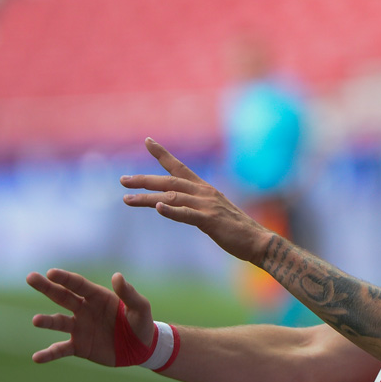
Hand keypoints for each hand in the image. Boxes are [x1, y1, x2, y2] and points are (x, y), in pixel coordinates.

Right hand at [28, 269, 152, 364]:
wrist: (141, 349)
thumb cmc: (141, 323)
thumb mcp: (140, 307)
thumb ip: (129, 293)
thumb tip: (117, 276)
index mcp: (98, 297)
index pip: (78, 285)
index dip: (65, 278)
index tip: (50, 272)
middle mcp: (85, 310)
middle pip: (62, 296)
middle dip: (46, 287)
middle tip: (30, 277)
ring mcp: (79, 328)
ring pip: (59, 322)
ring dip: (47, 321)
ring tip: (36, 321)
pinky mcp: (79, 347)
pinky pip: (61, 349)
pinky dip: (49, 353)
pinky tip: (37, 358)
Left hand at [121, 137, 274, 263]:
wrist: (258, 241)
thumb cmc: (235, 229)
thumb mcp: (212, 212)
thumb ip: (194, 206)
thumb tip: (177, 205)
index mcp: (204, 189)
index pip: (180, 166)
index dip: (162, 153)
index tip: (147, 140)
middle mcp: (204, 192)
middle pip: (169, 181)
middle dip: (144, 180)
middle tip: (122, 180)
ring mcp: (207, 205)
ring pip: (172, 197)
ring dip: (147, 198)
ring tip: (127, 199)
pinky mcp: (210, 220)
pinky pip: (187, 214)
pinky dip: (171, 210)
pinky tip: (158, 208)